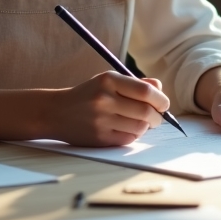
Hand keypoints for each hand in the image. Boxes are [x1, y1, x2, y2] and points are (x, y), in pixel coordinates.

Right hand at [46, 72, 168, 146]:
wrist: (56, 112)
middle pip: (146, 112)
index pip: (145, 92)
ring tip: (140, 122)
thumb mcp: (108, 81)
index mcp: (108, 80)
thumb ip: (135, 83)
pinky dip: (133, 135)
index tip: (164, 104)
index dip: (161, 100)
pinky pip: (128, 139)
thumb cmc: (88, 95)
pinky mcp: (99, 137)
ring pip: (140, 127)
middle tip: (157, 117)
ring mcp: (101, 120)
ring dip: (145, 126)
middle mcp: (104, 99)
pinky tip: (127, 129)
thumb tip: (160, 89)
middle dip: (158, 117)